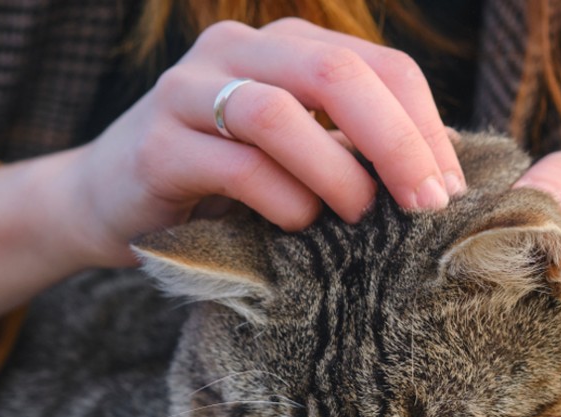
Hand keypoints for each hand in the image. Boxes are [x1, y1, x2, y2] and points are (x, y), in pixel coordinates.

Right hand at [62, 18, 464, 267]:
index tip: (451, 190)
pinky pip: (235, 164)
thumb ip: (354, 149)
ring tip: (358, 217)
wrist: (110, 202)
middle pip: (337, 75)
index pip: (381, 66)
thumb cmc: (225, 186)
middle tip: (426, 204)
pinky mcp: (156, 144)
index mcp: (288, 47)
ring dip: (335, 173)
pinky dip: (281, 201)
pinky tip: (297, 226)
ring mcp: (189, 91)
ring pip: (278, 113)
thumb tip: (441, 179)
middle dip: (396, 143)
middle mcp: (238, 51)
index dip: (427, 126)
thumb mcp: (299, 156)